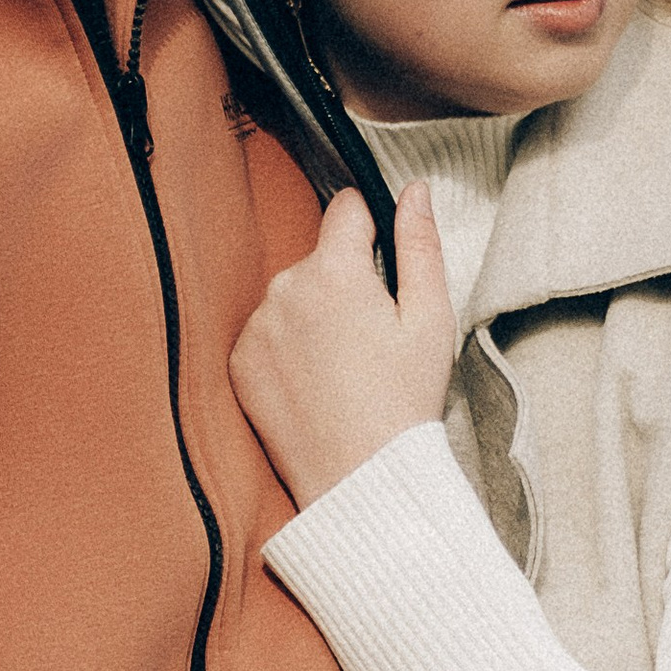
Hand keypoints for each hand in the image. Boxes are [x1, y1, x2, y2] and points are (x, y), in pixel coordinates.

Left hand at [232, 187, 458, 508]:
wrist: (360, 479)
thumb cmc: (404, 402)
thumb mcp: (430, 319)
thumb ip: (420, 244)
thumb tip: (415, 191)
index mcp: (335, 271)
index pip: (346, 209)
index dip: (370, 228)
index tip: (382, 262)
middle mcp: (284, 289)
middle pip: (318, 258)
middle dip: (343, 281)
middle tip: (371, 337)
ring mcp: (256, 326)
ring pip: (290, 296)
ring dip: (312, 314)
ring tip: (344, 367)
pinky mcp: (240, 362)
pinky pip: (266, 333)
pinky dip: (287, 348)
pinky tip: (315, 383)